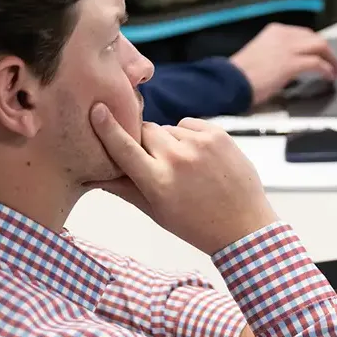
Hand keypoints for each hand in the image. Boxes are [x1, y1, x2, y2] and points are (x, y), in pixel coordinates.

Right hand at [88, 104, 276, 254]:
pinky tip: (197, 157)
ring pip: (167, 129)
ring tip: (183, 166)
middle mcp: (178, 159)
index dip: (107, 128)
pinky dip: (187, 136)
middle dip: (143, 142)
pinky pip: (188, 124)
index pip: (123, 148)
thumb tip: (93, 176)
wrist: (244, 227)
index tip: (97, 109)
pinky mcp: (218, 135)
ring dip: (167, 141)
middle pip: (144, 132)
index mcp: (158, 182)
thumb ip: (125, 190)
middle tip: (155, 162)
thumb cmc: (197, 225)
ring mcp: (200, 144)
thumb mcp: (156, 213)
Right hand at [229, 23, 336, 107]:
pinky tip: (328, 76)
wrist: (231, 80)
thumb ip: (277, 53)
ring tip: (334, 69)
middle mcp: (283, 35)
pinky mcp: (292, 63)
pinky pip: (317, 63)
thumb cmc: (241, 73)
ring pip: (320, 46)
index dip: (315, 44)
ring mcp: (288, 48)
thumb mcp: (261, 53)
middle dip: (326, 50)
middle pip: (315, 37)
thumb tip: (290, 63)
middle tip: (331, 61)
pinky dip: (326, 69)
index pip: (303, 33)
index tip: (320, 52)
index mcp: (274, 31)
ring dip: (331, 59)